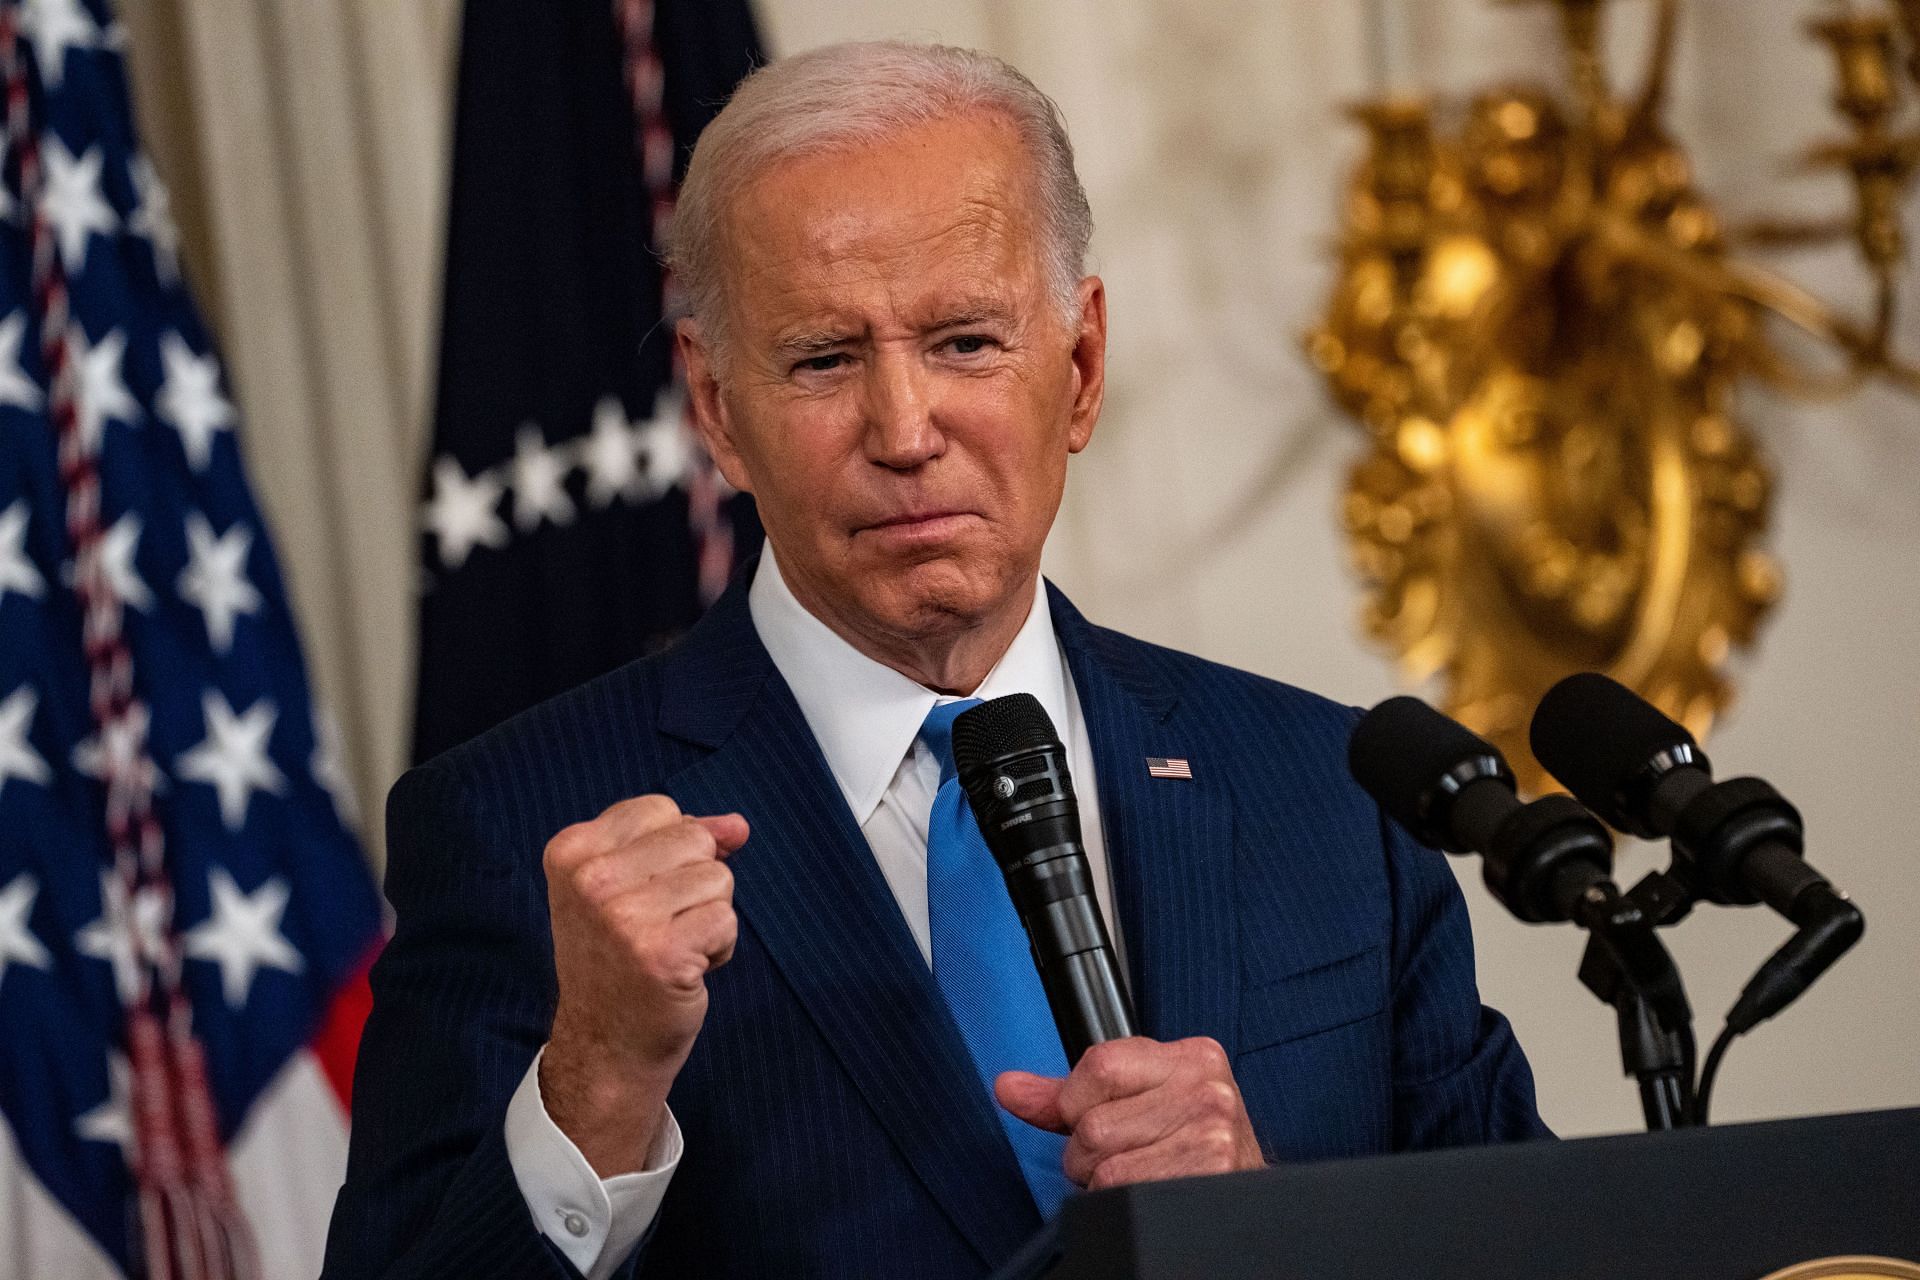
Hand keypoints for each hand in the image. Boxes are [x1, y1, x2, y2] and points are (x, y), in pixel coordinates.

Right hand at [538, 794, 749, 1175]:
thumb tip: (738, 825)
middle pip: (695, 838)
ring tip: (670, 947)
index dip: (671, 853)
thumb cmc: (620, 959)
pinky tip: (685, 969)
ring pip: (717, 877)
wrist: (605, 1044)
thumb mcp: (630, 884)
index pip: (662, 809)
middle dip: (695, 882)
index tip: (640, 896)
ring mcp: (621, 916)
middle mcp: (589, 879)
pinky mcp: (660, 953)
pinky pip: (727, 919)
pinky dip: (719, 947)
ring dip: (709, 916)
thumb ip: (681, 840)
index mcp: (571, 850)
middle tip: (657, 926)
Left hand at [995, 1037, 1264, 1189]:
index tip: (1101, 1116)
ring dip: (1107, 1182)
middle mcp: (1206, 1090)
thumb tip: (1009, 1087)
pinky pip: (1123, 1192)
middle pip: (1093, 1123)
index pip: (1097, 1065)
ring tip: (1143, 1176)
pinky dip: (1122, 1203)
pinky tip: (1153, 1193)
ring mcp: (1211, 1134)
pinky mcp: (1207, 1174)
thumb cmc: (1190, 1148)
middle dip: (1092, 1153)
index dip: (1079, 1104)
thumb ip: (1070, 1093)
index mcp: (1191, 1057)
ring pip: (1104, 1162)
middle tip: (1130, 1157)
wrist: (1246, 1200)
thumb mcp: (1139, 1102)